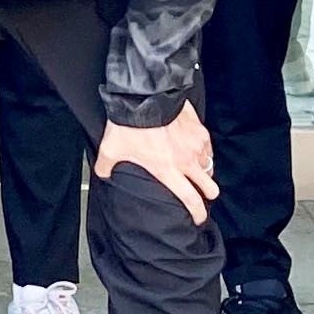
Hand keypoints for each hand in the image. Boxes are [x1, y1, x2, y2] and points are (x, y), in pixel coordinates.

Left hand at [95, 103, 219, 223]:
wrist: (145, 95)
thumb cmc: (130, 123)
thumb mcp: (111, 149)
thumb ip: (107, 166)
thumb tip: (103, 174)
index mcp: (168, 170)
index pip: (191, 200)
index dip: (197, 213)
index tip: (198, 219)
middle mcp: (186, 160)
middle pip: (210, 187)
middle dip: (208, 193)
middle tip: (202, 194)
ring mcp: (196, 144)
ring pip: (210, 165)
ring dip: (204, 170)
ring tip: (196, 170)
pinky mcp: (199, 128)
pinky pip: (207, 146)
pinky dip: (203, 150)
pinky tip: (195, 148)